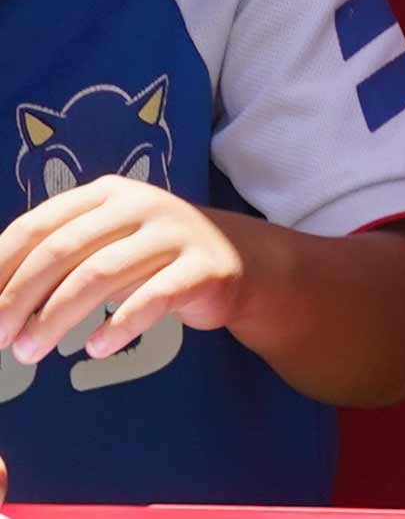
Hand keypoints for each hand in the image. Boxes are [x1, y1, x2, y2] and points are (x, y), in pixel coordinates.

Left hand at [0, 172, 245, 363]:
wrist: (240, 258)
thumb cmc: (151, 257)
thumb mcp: (104, 244)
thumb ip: (56, 259)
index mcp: (105, 193)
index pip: (37, 226)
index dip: (0, 268)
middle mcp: (141, 204)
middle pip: (63, 250)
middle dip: (18, 299)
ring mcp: (176, 233)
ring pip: (100, 274)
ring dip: (55, 319)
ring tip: (28, 353)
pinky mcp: (204, 267)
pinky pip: (154, 298)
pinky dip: (118, 326)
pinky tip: (95, 348)